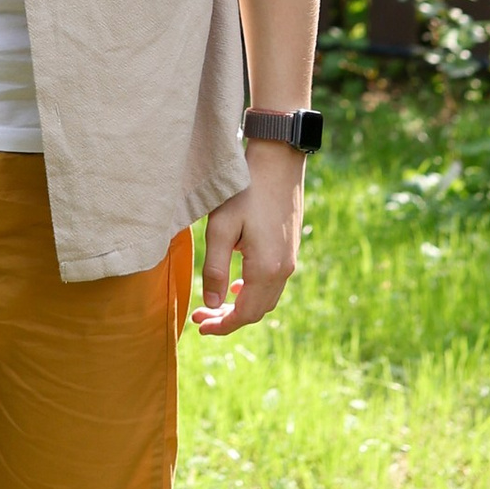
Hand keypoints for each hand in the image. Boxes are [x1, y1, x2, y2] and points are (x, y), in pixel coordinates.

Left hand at [192, 154, 303, 334]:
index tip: (198, 325)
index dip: (221, 325)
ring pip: (266, 299)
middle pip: (256, 311)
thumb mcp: (221, 229)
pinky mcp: (290, 249)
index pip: (244, 314)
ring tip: (215, 303)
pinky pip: (273, 284)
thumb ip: (216, 269)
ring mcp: (290, 260)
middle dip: (228, 318)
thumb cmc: (245, 191)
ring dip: (241, 306)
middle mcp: (283, 270)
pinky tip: (238, 283)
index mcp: (266, 269)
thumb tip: (213, 304)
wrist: (278, 163)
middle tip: (200, 315)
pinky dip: (254, 292)